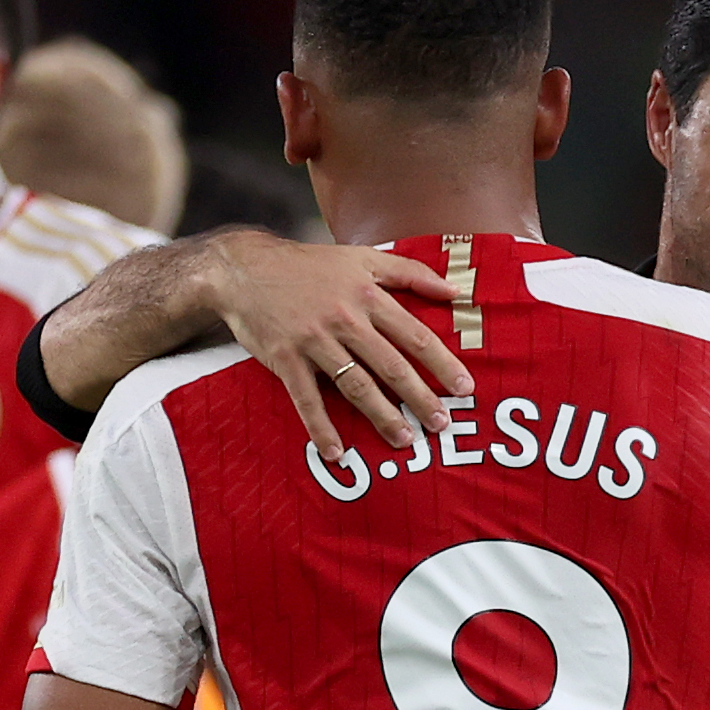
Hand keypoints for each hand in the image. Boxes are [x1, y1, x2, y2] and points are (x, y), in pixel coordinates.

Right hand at [205, 229, 473, 459]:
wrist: (244, 268)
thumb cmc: (309, 265)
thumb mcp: (362, 257)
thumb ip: (410, 272)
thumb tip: (455, 289)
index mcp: (368, 295)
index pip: (414, 335)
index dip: (442, 363)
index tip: (464, 388)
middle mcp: (345, 319)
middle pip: (391, 365)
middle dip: (420, 397)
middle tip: (442, 424)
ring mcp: (314, 340)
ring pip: (355, 385)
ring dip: (382, 415)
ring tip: (404, 439)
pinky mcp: (285, 358)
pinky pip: (307, 399)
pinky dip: (321, 427)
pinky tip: (336, 452)